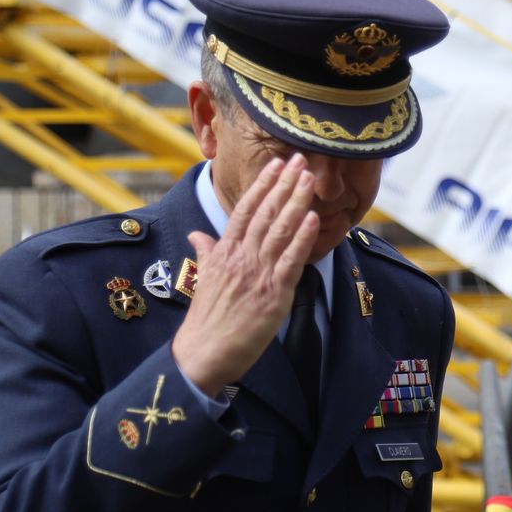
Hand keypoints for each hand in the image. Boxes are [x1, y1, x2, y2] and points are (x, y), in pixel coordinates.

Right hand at [172, 154, 318, 394]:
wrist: (204, 351)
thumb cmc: (206, 318)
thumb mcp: (203, 278)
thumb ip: (207, 252)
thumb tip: (199, 235)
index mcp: (225, 251)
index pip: (246, 209)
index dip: (262, 185)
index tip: (276, 164)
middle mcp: (241, 257)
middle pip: (266, 213)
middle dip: (285, 184)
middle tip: (301, 159)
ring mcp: (258, 274)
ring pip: (280, 230)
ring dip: (296, 201)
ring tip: (309, 178)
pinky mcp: (273, 294)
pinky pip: (291, 261)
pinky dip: (302, 239)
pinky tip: (313, 218)